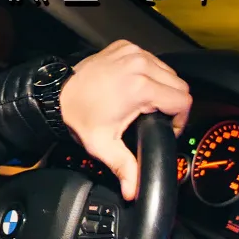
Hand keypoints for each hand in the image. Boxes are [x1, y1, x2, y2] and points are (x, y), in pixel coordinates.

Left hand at [58, 40, 191, 200]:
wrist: (56, 95)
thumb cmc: (78, 117)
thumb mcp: (104, 146)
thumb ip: (125, 168)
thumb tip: (133, 191)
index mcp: (141, 88)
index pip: (183, 101)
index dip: (180, 119)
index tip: (167, 127)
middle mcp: (140, 65)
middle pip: (179, 85)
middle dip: (172, 104)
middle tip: (155, 117)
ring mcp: (132, 52)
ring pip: (168, 70)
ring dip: (162, 86)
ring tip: (145, 103)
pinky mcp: (125, 47)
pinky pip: (151, 59)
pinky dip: (149, 71)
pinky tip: (135, 86)